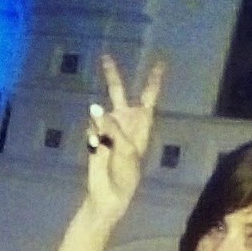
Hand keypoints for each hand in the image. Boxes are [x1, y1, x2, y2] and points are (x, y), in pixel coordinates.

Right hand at [84, 54, 165, 221]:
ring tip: (102, 140)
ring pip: (100, 113)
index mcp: (141, 124)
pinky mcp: (95, 138)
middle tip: (105, 57)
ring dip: (99, 122)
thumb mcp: (125, 148)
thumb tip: (94, 107)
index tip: (160, 62)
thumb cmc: (126, 173)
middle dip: (112, 76)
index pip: (148, 96)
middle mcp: (125, 122)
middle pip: (119, 93)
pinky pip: (91, 128)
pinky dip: (92, 136)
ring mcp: (109, 129)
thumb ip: (111, 125)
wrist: (109, 193)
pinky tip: (95, 148)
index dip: (154, 79)